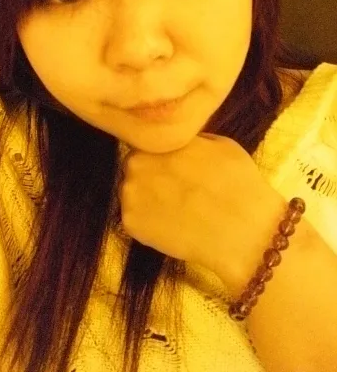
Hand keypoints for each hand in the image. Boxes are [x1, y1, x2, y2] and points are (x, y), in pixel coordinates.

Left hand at [119, 133, 286, 294]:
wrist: (243, 231)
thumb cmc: (238, 183)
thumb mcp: (219, 144)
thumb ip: (189, 140)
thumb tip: (178, 142)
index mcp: (157, 141)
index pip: (146, 145)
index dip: (159, 157)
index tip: (173, 168)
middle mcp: (136, 163)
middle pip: (135, 168)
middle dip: (149, 176)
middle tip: (174, 190)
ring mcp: (129, 194)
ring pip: (132, 193)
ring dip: (146, 198)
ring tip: (175, 210)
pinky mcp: (130, 223)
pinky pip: (135, 218)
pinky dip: (149, 223)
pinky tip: (172, 226)